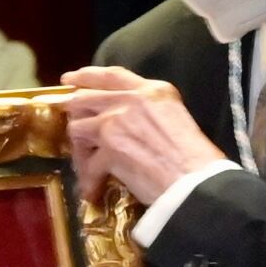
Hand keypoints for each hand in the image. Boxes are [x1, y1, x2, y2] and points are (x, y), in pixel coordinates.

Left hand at [59, 66, 221, 205]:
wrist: (195, 181)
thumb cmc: (193, 156)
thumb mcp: (174, 116)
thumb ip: (146, 109)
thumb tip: (122, 117)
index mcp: (152, 90)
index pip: (111, 76)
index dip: (86, 76)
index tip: (70, 80)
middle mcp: (131, 100)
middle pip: (85, 99)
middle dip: (74, 115)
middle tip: (73, 127)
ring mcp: (116, 122)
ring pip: (78, 128)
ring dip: (81, 150)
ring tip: (88, 166)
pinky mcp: (109, 148)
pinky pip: (88, 164)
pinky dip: (89, 180)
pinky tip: (93, 190)